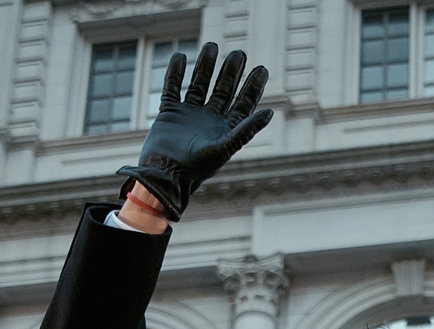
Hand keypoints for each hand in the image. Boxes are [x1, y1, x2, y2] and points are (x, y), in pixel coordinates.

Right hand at [115, 43, 272, 221]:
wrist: (164, 176)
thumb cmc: (196, 168)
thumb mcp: (225, 148)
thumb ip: (246, 130)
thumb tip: (270, 112)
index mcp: (225, 130)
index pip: (243, 104)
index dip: (253, 87)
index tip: (262, 68)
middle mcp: (209, 120)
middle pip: (223, 90)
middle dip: (231, 72)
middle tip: (239, 53)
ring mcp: (189, 115)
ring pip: (199, 84)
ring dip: (205, 66)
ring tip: (212, 46)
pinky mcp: (169, 113)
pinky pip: (172, 88)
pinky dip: (174, 73)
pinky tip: (179, 57)